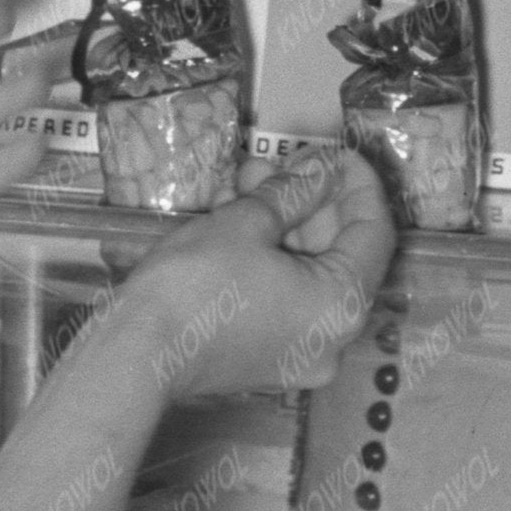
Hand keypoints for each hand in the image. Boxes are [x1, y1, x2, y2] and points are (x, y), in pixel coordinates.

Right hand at [97, 143, 397, 398]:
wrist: (136, 356)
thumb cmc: (194, 287)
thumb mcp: (247, 222)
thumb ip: (295, 189)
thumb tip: (320, 166)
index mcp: (344, 306)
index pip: (375, 231)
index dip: (359, 182)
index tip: (335, 151)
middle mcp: (334, 339)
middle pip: (341, 254)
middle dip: (311, 200)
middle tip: (281, 162)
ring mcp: (301, 354)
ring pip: (309, 274)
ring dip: (285, 225)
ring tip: (249, 182)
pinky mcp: (269, 360)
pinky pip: (287, 299)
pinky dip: (272, 260)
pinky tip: (241, 220)